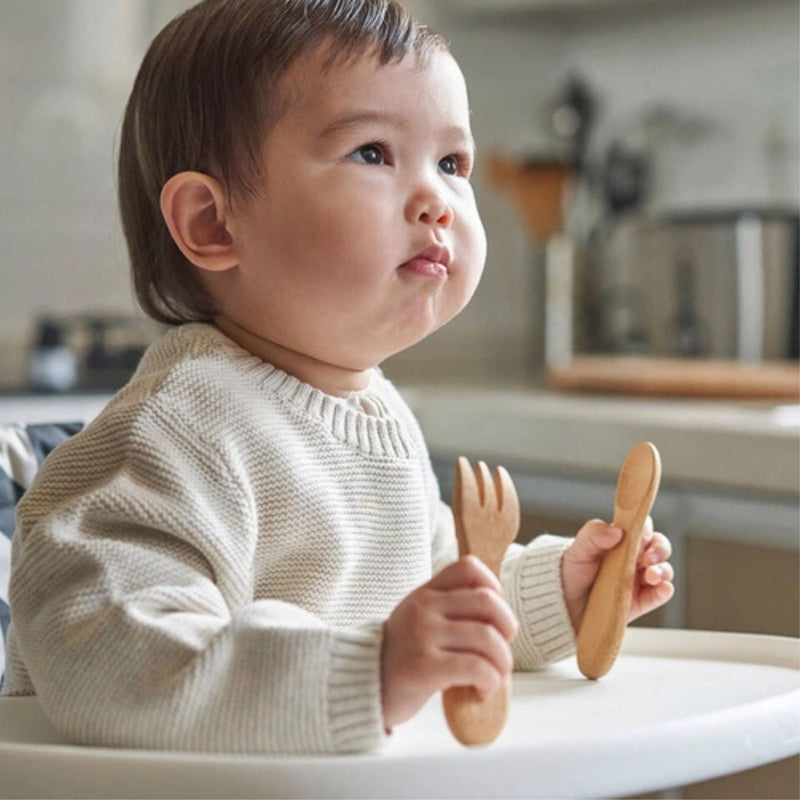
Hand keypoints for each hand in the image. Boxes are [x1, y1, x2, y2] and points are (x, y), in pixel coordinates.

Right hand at [380, 555, 517, 730]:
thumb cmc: (400, 657)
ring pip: (487, 638)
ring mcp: (423, 635)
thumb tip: (499, 617)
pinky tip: (481, 691)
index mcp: (425, 593)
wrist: (359, 686)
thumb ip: (449, 610)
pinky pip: (476, 667)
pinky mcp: (425, 667)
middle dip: (508, 627)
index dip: (493, 586)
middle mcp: (424, 608)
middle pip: (488, 602)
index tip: (493, 616)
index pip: (468, 567)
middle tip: (502, 649)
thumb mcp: (418, 619)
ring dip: (502, 662)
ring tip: (494, 677)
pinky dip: (490, 681)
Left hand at [561, 517, 673, 632]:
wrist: (561, 604)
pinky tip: (663, 588)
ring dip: (663, 570)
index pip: (641, 528)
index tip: (640, 535)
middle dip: (659, 550)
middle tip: (647, 558)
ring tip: (650, 576)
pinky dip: (665, 591)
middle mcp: (632, 558)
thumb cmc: (570, 573)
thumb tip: (616, 531)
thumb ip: (593, 536)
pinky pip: (659, 595)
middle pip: (658, 547)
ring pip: (663, 570)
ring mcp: (637, 580)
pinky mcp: (639, 602)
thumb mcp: (577, 550)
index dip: (645, 529)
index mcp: (620, 541)